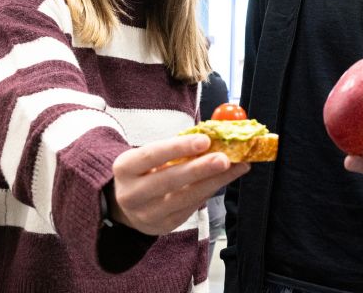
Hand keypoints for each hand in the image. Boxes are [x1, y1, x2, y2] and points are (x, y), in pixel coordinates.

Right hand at [110, 134, 248, 234]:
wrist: (129, 206)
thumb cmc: (146, 171)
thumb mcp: (151, 157)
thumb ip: (177, 148)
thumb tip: (215, 136)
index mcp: (125, 168)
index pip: (152, 155)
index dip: (179, 147)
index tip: (205, 140)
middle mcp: (132, 194)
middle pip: (169, 180)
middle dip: (200, 169)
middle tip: (225, 159)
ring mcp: (147, 214)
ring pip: (185, 197)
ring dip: (214, 181)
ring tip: (237, 167)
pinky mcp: (164, 226)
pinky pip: (192, 207)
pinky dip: (211, 191)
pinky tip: (226, 178)